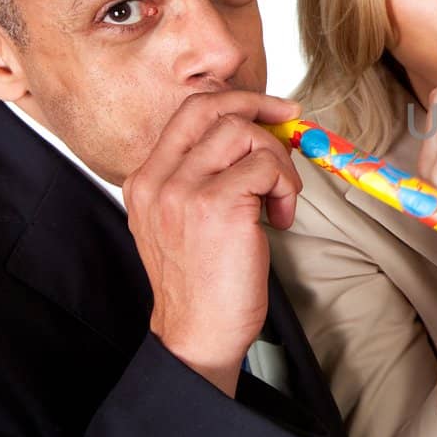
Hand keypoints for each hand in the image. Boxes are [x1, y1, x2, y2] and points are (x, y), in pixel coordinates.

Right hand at [125, 90, 303, 396]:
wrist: (197, 334)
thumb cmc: (202, 282)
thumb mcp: (184, 222)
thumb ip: (203, 178)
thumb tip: (255, 138)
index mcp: (146, 180)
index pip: (189, 112)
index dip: (236, 102)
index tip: (271, 111)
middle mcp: (158, 180)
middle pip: (213, 108)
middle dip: (261, 106)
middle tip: (291, 123)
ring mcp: (185, 191)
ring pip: (245, 134)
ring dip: (277, 162)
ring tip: (279, 199)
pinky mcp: (218, 206)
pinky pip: (266, 167)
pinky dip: (285, 186)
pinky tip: (279, 218)